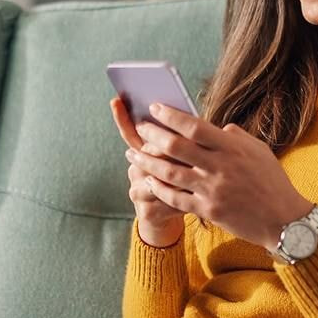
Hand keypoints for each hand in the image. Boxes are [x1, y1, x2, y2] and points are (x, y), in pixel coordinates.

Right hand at [109, 97, 184, 247]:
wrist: (167, 218)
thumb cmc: (180, 181)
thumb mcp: (179, 158)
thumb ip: (182, 137)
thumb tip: (190, 113)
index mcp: (142, 153)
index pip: (130, 132)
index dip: (122, 117)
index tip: (117, 99)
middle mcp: (135, 170)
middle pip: (147, 153)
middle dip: (167, 147)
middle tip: (187, 140)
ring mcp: (137, 191)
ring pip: (159, 177)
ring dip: (181, 173)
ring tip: (200, 170)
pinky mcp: (146, 211)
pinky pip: (167, 201)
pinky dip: (184, 198)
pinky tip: (198, 195)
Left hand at [127, 102, 314, 249]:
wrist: (284, 220)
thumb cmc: (272, 182)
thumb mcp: (259, 151)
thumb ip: (235, 137)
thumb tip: (217, 126)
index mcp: (232, 148)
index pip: (194, 126)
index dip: (171, 116)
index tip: (155, 108)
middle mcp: (220, 167)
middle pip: (177, 147)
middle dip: (153, 135)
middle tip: (139, 129)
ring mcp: (213, 190)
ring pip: (170, 173)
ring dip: (148, 162)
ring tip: (133, 155)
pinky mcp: (209, 211)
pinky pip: (176, 199)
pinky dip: (159, 189)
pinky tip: (148, 181)